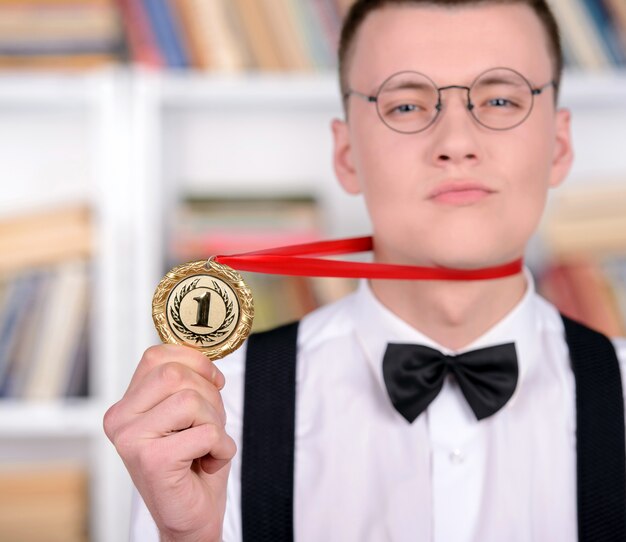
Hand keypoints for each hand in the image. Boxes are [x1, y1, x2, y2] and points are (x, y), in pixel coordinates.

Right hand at [104, 344, 235, 541]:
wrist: (190, 516)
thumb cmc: (192, 462)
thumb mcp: (188, 413)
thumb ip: (185, 382)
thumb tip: (203, 354)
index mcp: (126, 405)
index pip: (156, 356)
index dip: (195, 362)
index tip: (212, 382)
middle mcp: (120, 419)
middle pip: (177, 374)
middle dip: (209, 396)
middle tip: (208, 425)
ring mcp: (132, 440)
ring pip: (192, 400)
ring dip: (216, 424)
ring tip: (205, 446)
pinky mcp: (152, 460)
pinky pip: (206, 433)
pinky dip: (222, 448)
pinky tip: (208, 463)